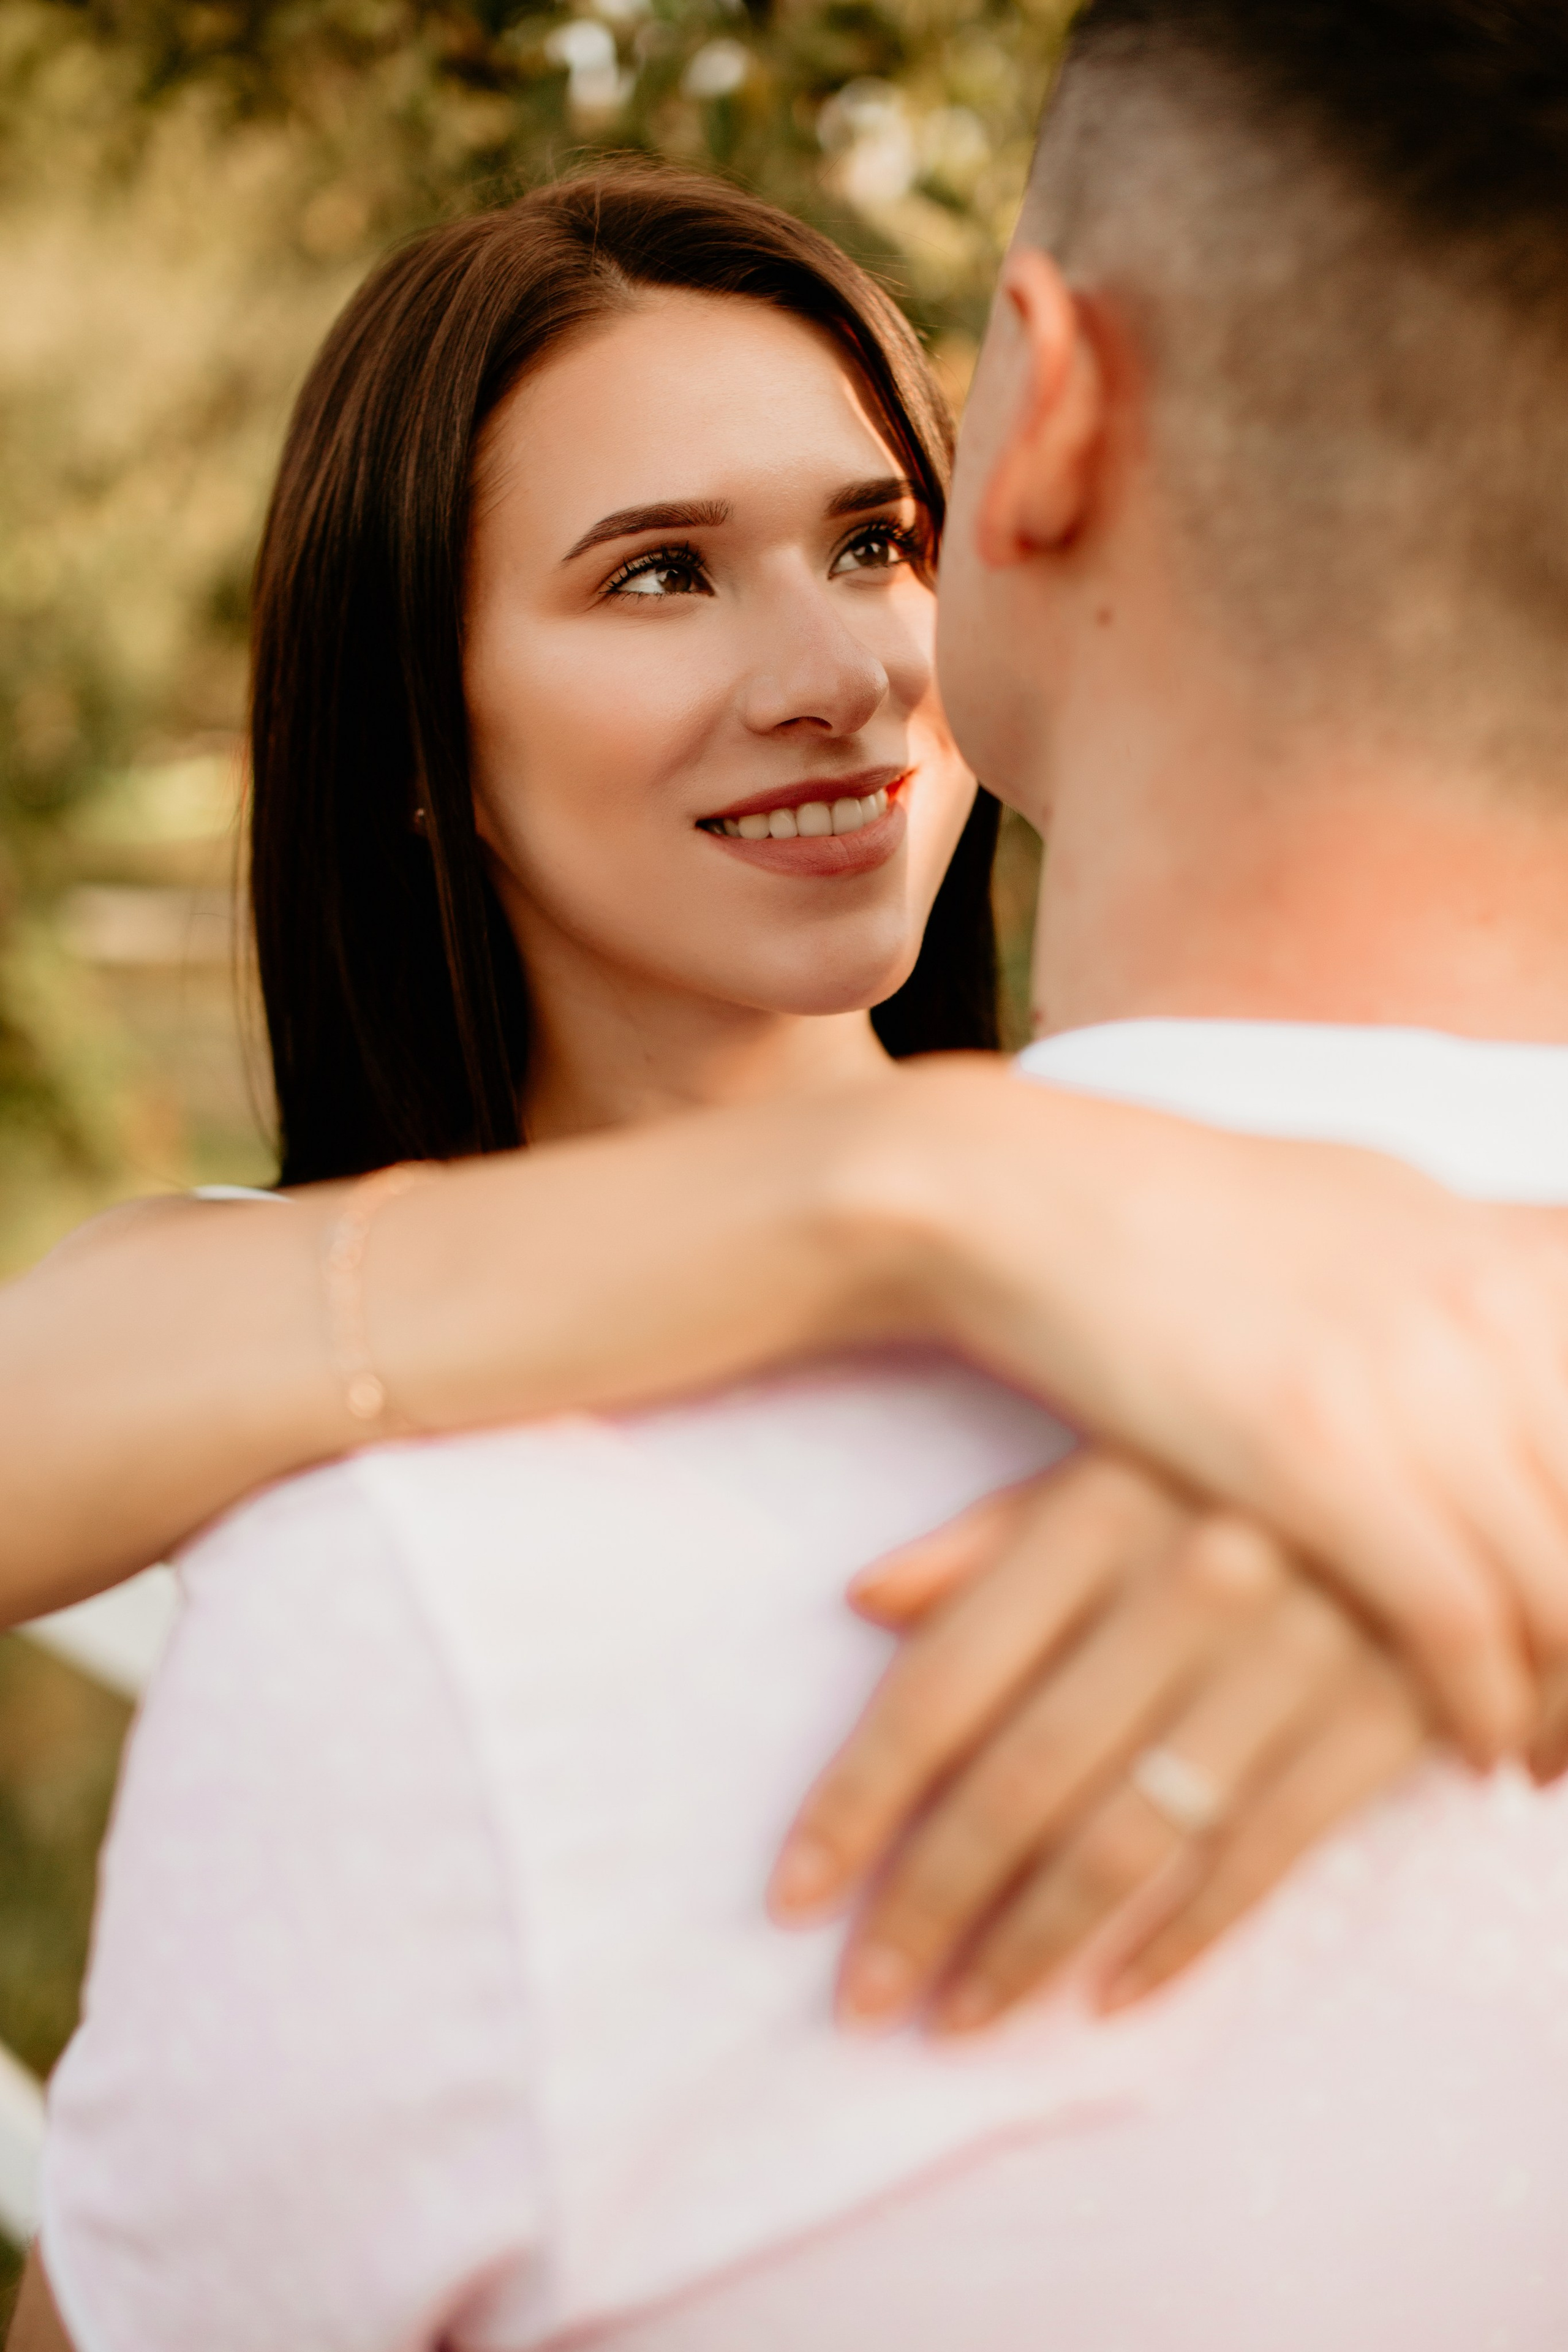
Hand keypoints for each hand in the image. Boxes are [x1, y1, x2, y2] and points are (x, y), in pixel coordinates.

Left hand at [770, 1451, 1427, 2031]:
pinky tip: (1106, 1999)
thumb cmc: (1246, 1465)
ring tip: (959, 2017)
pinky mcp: (1381, 1723)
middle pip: (1021, 1782)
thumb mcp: (1119, 1462)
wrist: (1452, 1468)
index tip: (793, 1898)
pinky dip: (1177, 1944)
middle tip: (863, 1995)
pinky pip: (1257, 1861)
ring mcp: (1292, 1658)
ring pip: (1128, 1841)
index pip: (941, 1686)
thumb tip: (858, 1599)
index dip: (854, 1803)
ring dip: (1030, 1949)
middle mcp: (1188, 1585)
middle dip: (929, 1905)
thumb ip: (989, 1535)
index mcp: (1101, 1511)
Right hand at [865, 1062, 1567, 1765]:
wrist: (1029, 1197)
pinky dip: (1484, 1704)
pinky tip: (1471, 1748)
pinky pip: (1458, 1620)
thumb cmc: (1180, 1208)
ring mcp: (1411, 1381)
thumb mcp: (1366, 1206)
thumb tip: (1544, 1286)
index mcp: (1506, 1256)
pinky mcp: (1319, 1458)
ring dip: (1565, 1699)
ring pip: (1559, 1590)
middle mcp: (1487, 1312)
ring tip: (1540, 1755)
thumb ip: (1471, 1269)